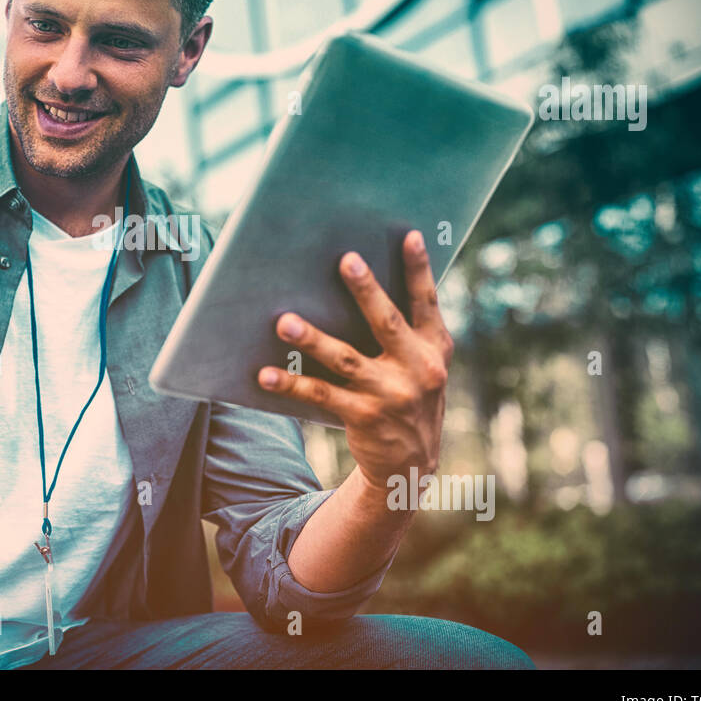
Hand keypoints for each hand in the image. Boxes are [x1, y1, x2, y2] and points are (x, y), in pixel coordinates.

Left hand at [256, 230, 452, 492]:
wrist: (411, 464)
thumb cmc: (409, 396)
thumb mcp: (424, 366)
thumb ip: (406, 332)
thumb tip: (364, 283)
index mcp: (434, 348)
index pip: (427, 302)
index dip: (419, 269)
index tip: (410, 235)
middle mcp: (418, 369)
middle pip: (387, 322)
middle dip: (366, 290)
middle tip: (346, 260)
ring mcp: (391, 394)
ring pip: (345, 359)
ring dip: (312, 339)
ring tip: (284, 322)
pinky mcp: (365, 417)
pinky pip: (320, 394)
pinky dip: (291, 384)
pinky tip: (266, 374)